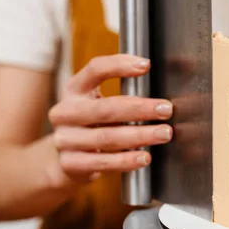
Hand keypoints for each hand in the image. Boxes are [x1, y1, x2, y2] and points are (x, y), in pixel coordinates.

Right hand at [48, 54, 173, 183]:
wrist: (61, 161)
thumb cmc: (91, 125)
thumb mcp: (97, 104)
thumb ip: (122, 96)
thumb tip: (160, 99)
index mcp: (74, 90)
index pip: (95, 70)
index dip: (119, 65)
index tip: (146, 65)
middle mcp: (65, 112)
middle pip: (105, 108)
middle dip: (140, 108)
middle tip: (166, 110)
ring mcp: (64, 139)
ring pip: (107, 137)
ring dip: (140, 136)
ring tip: (163, 134)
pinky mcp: (70, 163)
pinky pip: (103, 162)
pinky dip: (126, 160)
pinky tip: (144, 158)